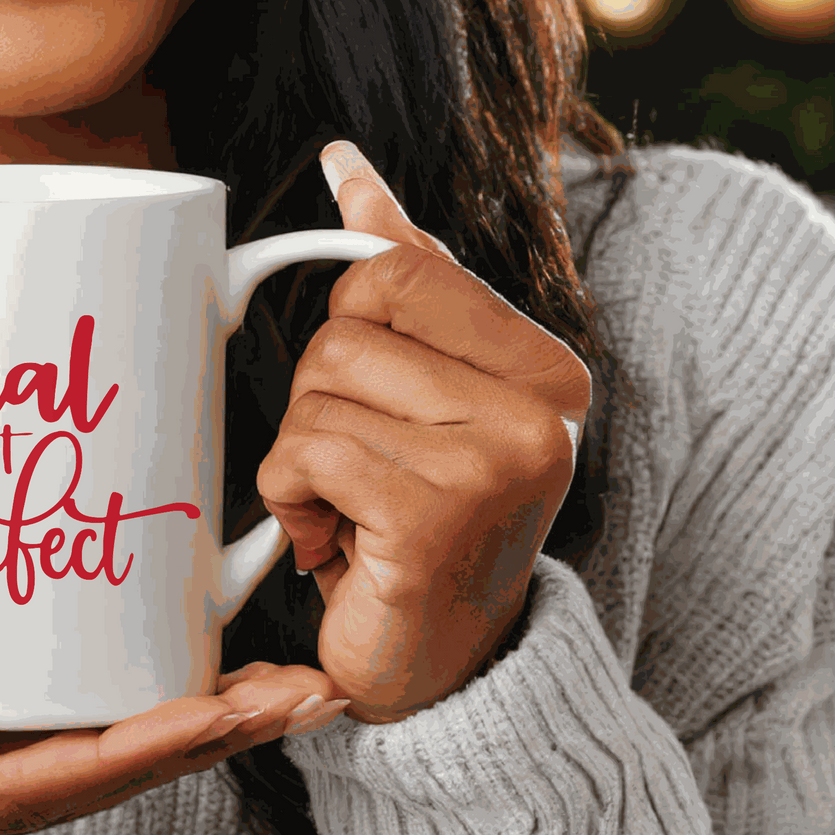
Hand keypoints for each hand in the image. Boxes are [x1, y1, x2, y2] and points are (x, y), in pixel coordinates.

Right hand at [0, 664, 347, 834]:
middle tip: (309, 690)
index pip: (26, 788)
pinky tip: (188, 672)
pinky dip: (139, 710)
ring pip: (94, 757)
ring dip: (197, 726)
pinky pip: (63, 735)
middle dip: (207, 740)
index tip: (221, 713)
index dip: (130, 753)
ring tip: (287, 681)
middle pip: (97, 778)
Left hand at [256, 140, 590, 724]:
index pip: (391, 269)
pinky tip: (330, 542)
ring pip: (317, 388)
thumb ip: (402, 281)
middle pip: (345, 326)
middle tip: (357, 474)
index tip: (371, 404)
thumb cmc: (415, 526)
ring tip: (348, 512)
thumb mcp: (420, 398)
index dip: (345, 334)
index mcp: (544, 367)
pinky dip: (290, 496)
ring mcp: (499, 460)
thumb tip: (345, 166)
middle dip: (318, 402)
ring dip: (300, 457)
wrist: (433, 669)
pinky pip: (306, 449)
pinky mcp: (440, 513)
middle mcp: (542, 408)